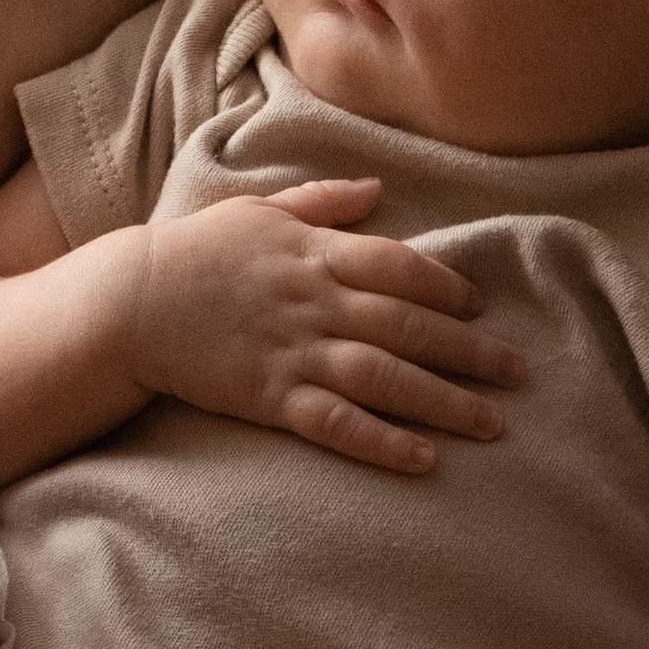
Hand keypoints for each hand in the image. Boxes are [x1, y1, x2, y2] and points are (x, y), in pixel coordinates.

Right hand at [121, 178, 525, 473]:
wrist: (129, 303)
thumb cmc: (195, 252)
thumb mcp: (259, 210)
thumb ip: (322, 201)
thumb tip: (376, 189)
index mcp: (316, 252)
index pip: (401, 266)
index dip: (446, 288)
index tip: (480, 307)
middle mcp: (316, 301)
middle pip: (409, 326)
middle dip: (470, 351)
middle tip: (519, 372)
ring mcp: (295, 351)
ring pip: (385, 378)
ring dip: (444, 402)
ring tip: (491, 424)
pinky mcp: (271, 397)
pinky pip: (336, 424)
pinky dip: (382, 441)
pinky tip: (423, 459)